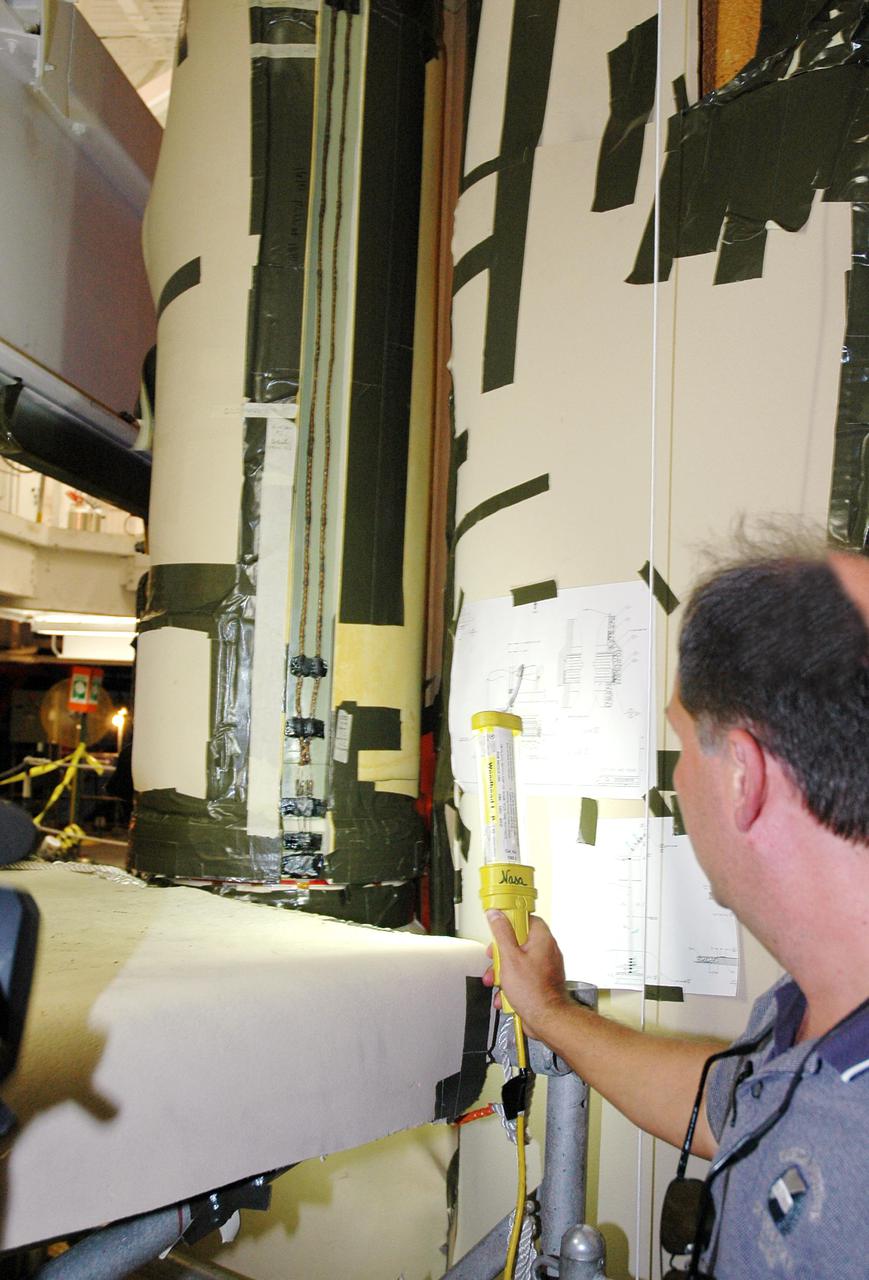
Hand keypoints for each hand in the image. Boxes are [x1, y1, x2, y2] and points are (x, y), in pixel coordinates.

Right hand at [483, 911, 571, 1044]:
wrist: (547, 1020)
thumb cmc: (534, 992)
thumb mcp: (509, 958)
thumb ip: (501, 933)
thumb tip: (496, 915)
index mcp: (542, 938)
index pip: (525, 918)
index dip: (509, 922)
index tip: (497, 928)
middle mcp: (546, 950)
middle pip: (518, 941)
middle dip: (501, 954)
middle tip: (495, 960)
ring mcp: (544, 967)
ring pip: (518, 961)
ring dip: (503, 972)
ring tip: (497, 982)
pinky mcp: (541, 981)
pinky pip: (523, 976)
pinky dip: (512, 985)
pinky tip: (506, 995)